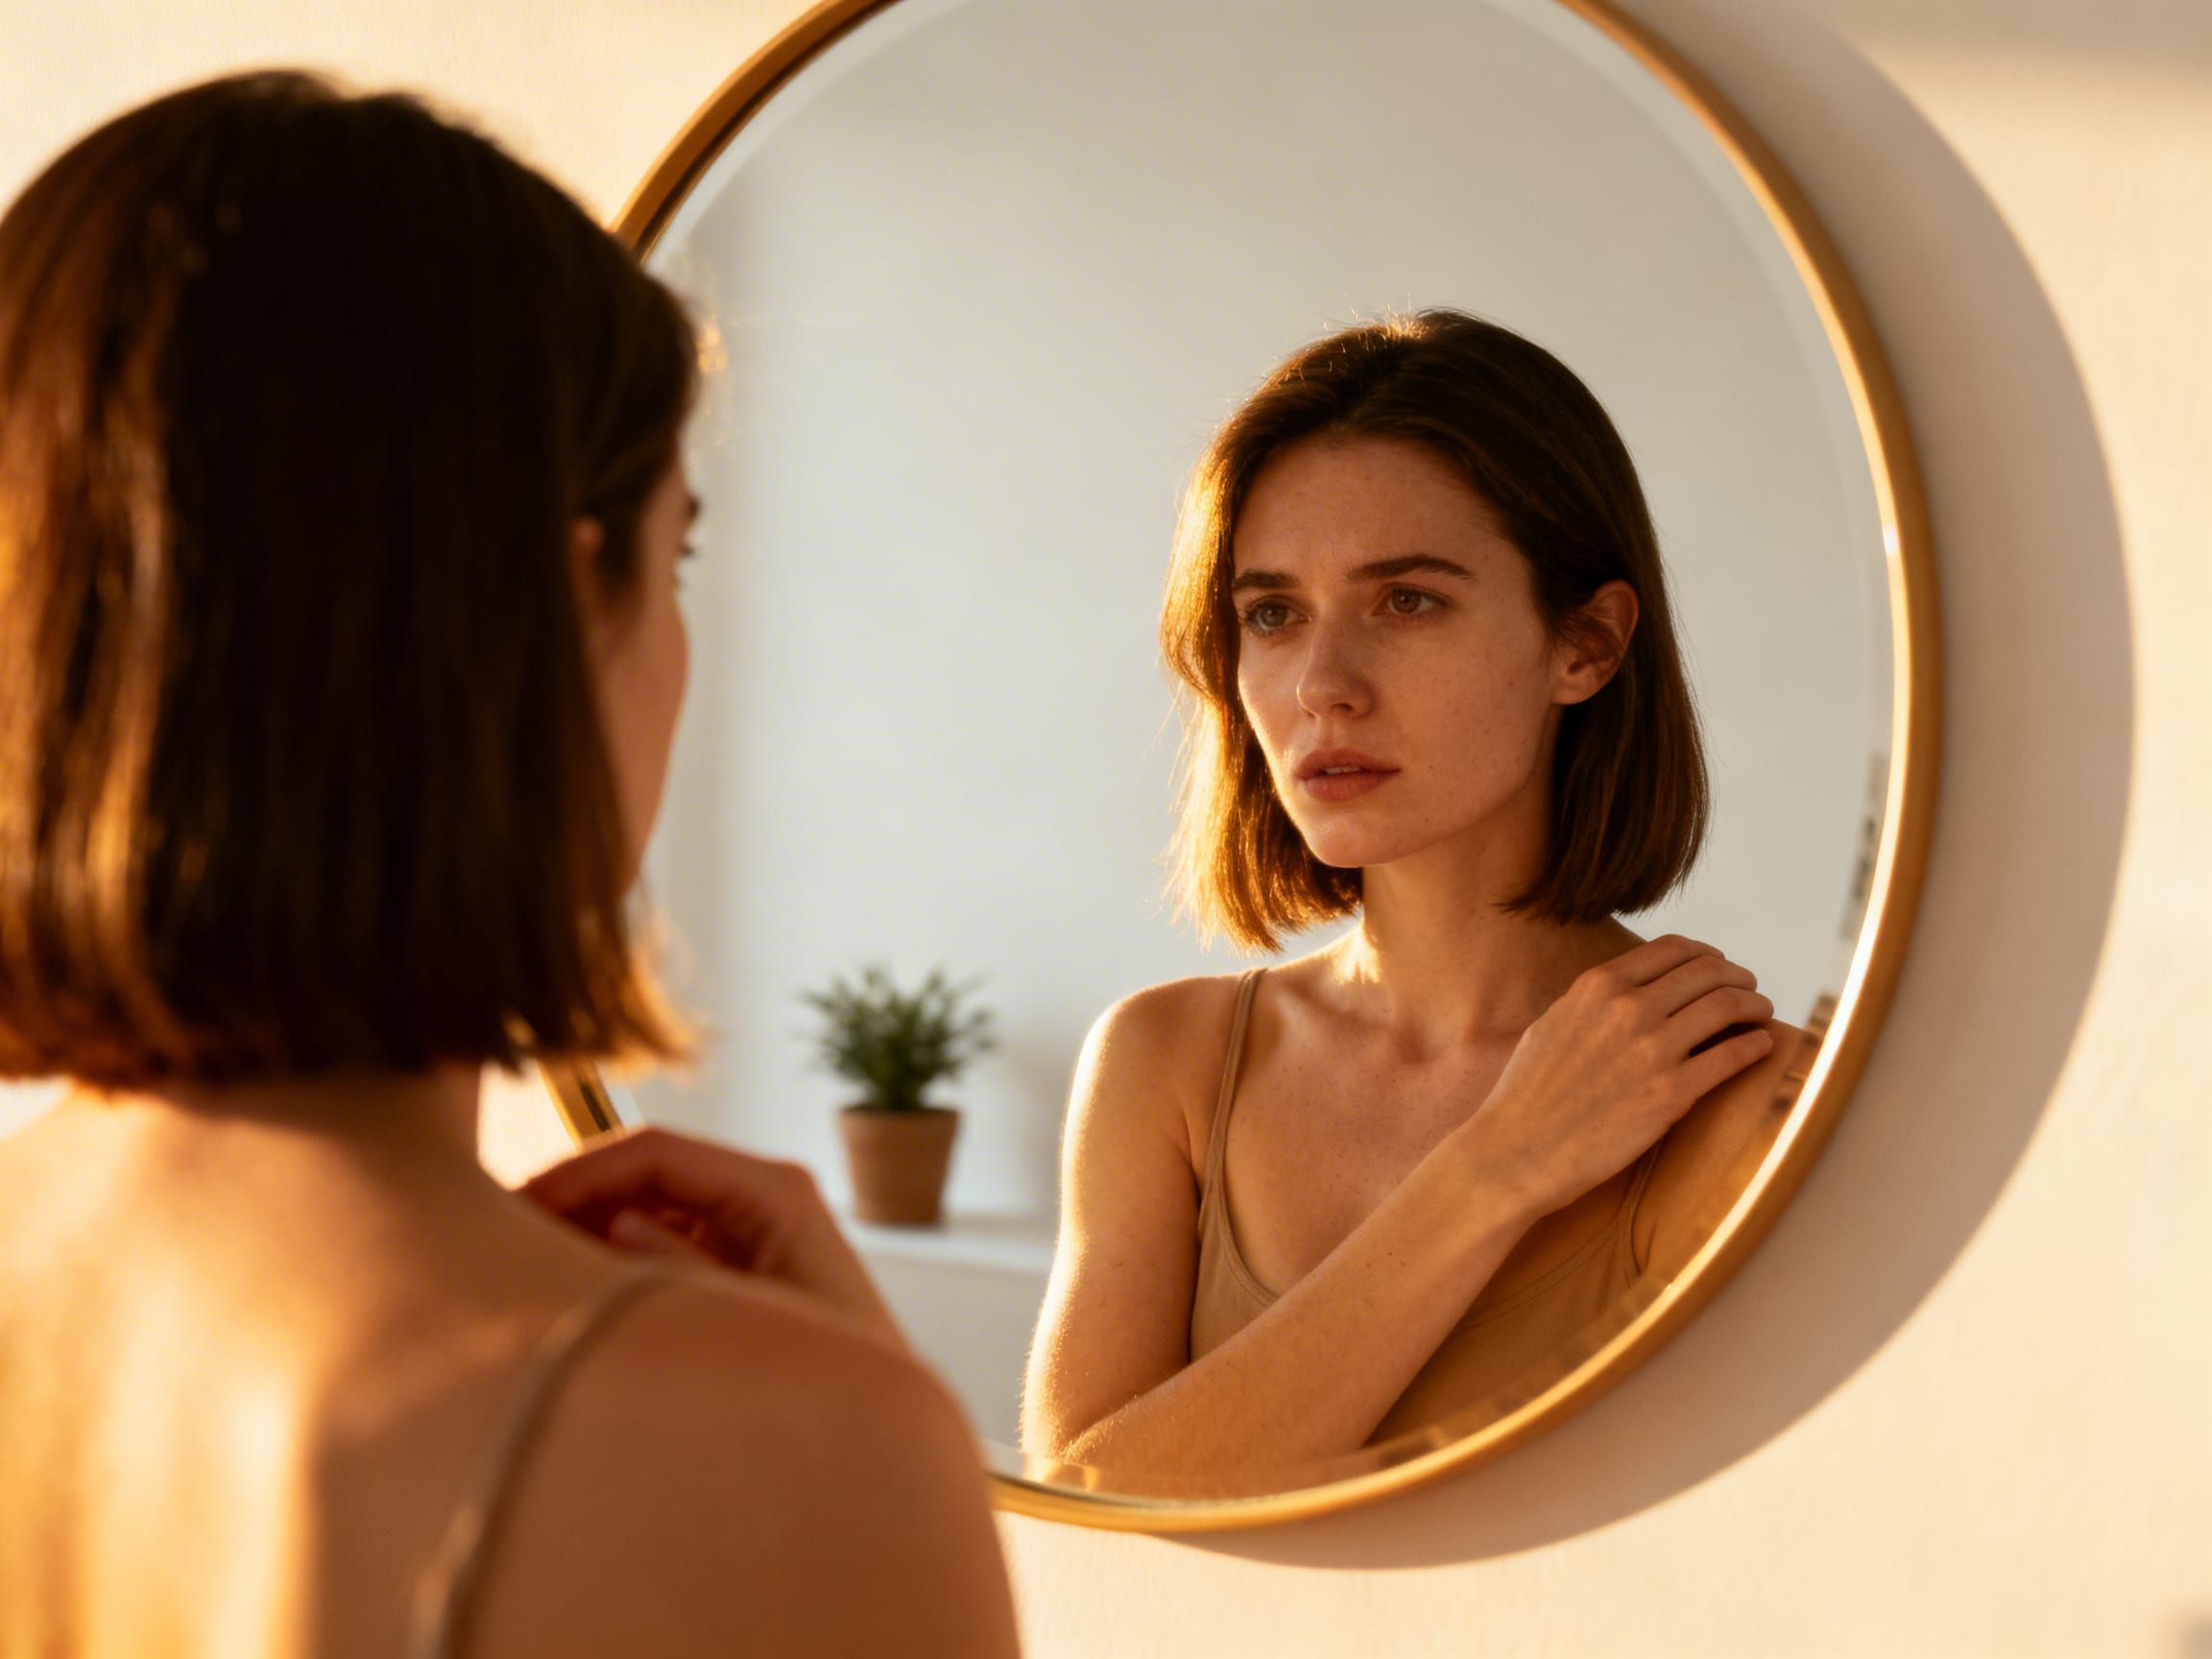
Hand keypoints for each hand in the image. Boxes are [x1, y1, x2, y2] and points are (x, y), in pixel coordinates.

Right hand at [521, 1126, 908, 1353]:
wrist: (883, 1451)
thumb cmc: (837, 1387)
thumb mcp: (754, 1326)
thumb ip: (682, 1274)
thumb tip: (615, 1227)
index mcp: (774, 1192)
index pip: (652, 1152)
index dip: (577, 1172)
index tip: (509, 1209)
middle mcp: (762, 1198)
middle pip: (642, 1176)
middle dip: (570, 1203)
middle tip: (495, 1246)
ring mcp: (747, 1232)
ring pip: (641, 1212)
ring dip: (583, 1236)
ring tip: (521, 1277)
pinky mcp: (735, 1269)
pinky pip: (658, 1249)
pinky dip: (610, 1267)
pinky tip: (566, 1303)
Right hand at [1464, 935, 1775, 1220]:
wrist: (1518, 1150)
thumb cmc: (1527, 1094)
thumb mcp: (1553, 1024)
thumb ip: (1594, 1002)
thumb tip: (1630, 993)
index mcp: (1597, 986)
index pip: (1672, 949)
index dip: (1706, 954)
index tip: (1719, 967)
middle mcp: (1628, 1008)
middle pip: (1708, 972)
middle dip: (1738, 977)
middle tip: (1749, 990)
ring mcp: (1652, 1049)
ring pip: (1728, 1005)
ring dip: (1755, 1005)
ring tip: (1762, 1014)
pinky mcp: (1672, 1093)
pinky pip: (1732, 1056)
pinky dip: (1755, 1045)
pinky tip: (1761, 1045)